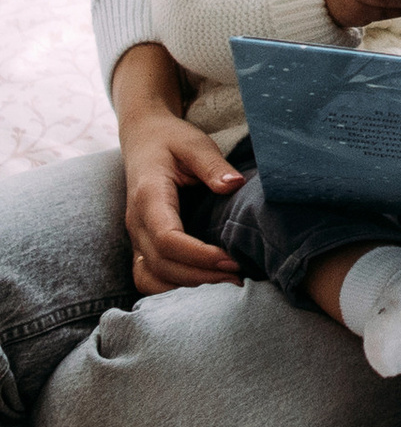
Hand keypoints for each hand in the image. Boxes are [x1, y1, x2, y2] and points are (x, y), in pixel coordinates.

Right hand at [109, 43, 244, 291]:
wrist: (144, 138)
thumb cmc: (172, 140)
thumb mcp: (194, 143)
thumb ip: (212, 164)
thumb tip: (233, 184)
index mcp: (149, 197)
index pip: (167, 238)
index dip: (199, 256)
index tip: (233, 261)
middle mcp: (136, 222)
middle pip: (161, 264)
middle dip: (201, 277)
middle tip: (240, 279)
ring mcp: (135, 236)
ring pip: (151, 277)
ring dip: (186, 287)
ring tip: (225, 284)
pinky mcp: (141, 243)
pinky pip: (149, 276)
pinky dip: (172, 288)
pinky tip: (204, 284)